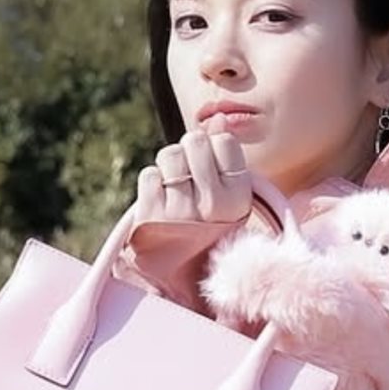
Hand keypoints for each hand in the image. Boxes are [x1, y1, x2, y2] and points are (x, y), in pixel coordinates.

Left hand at [134, 113, 251, 227]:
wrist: (180, 273)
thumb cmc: (208, 225)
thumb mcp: (228, 194)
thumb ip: (224, 154)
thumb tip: (218, 116)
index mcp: (239, 198)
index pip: (224, 141)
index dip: (215, 148)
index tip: (213, 169)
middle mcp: (213, 205)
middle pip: (195, 141)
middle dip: (189, 149)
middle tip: (191, 173)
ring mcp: (180, 211)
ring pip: (170, 154)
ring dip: (169, 165)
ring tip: (176, 186)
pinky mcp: (151, 216)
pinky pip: (149, 174)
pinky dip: (153, 181)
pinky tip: (162, 199)